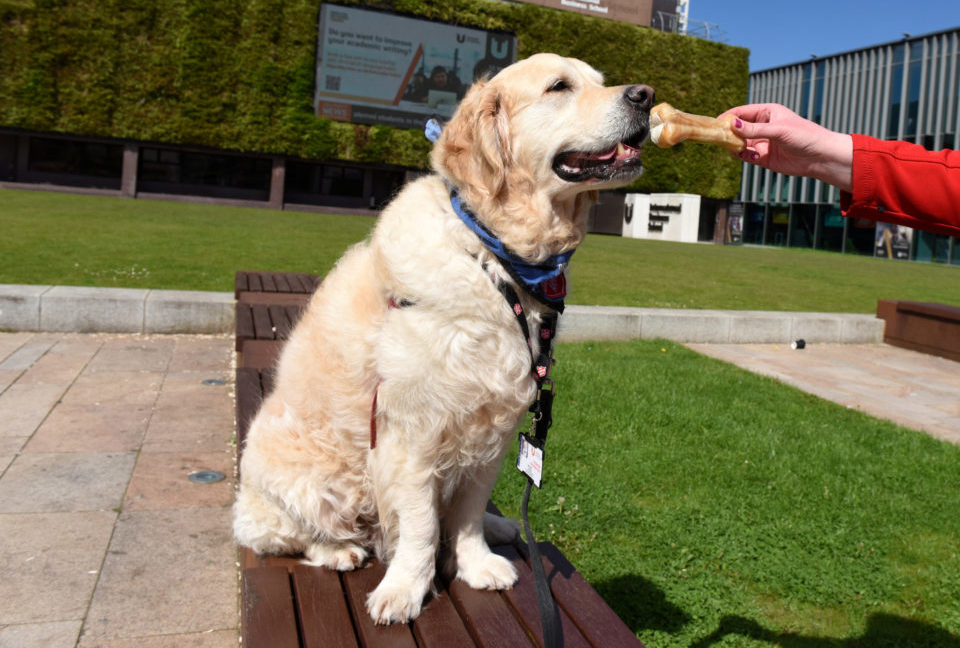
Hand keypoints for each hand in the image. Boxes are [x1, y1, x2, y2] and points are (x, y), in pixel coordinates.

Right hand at [719, 103, 853, 192]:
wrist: (820, 157)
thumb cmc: (804, 136)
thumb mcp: (778, 130)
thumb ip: (754, 130)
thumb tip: (732, 125)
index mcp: (767, 113)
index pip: (742, 112)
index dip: (728, 116)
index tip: (715, 123)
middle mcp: (763, 126)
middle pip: (738, 128)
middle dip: (728, 132)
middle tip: (716, 137)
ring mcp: (762, 142)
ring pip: (740, 142)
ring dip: (734, 145)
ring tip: (732, 147)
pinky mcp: (763, 157)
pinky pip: (746, 155)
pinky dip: (743, 155)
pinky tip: (746, 155)